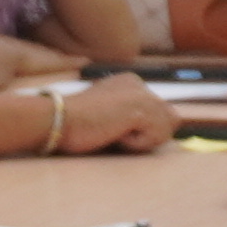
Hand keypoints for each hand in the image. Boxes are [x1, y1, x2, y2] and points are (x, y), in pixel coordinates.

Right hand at [50, 75, 178, 155]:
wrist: (55, 119)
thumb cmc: (73, 124)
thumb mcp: (108, 114)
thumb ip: (131, 116)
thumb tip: (159, 130)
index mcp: (130, 82)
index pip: (161, 110)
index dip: (145, 128)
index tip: (113, 126)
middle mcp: (140, 84)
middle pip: (170, 118)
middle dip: (149, 134)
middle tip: (116, 133)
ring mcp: (142, 95)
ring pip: (167, 129)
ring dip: (142, 140)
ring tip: (114, 133)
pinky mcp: (141, 109)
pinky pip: (156, 137)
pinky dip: (136, 144)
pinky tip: (114, 134)